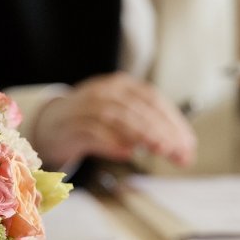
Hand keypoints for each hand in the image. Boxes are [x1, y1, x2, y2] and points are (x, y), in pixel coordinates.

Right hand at [33, 72, 195, 168]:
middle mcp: (104, 92)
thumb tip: (182, 148)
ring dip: (142, 134)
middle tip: (179, 152)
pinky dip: (111, 142)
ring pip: (118, 117)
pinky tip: (126, 153)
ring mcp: (85, 107)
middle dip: (162, 131)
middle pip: (138, 109)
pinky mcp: (70, 126)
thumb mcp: (122, 116)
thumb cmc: (93, 121)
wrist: (51, 124)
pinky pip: (93, 132)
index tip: (188, 144)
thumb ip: (148, 128)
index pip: (153, 99)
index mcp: (121, 85)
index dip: (173, 121)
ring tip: (160, 150)